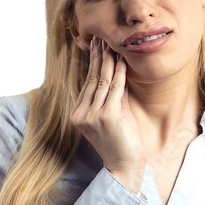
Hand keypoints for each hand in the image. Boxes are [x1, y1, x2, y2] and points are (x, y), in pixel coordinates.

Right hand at [70, 36, 146, 193]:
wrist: (125, 167)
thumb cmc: (121, 141)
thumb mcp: (113, 114)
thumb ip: (111, 95)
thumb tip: (115, 71)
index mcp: (79, 113)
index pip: (88, 82)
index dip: (94, 62)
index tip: (98, 45)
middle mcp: (82, 113)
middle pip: (93, 78)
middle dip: (99, 56)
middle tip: (102, 37)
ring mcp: (93, 115)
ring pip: (103, 81)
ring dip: (109, 60)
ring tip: (112, 43)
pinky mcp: (107, 117)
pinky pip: (115, 89)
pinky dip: (120, 73)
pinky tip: (122, 60)